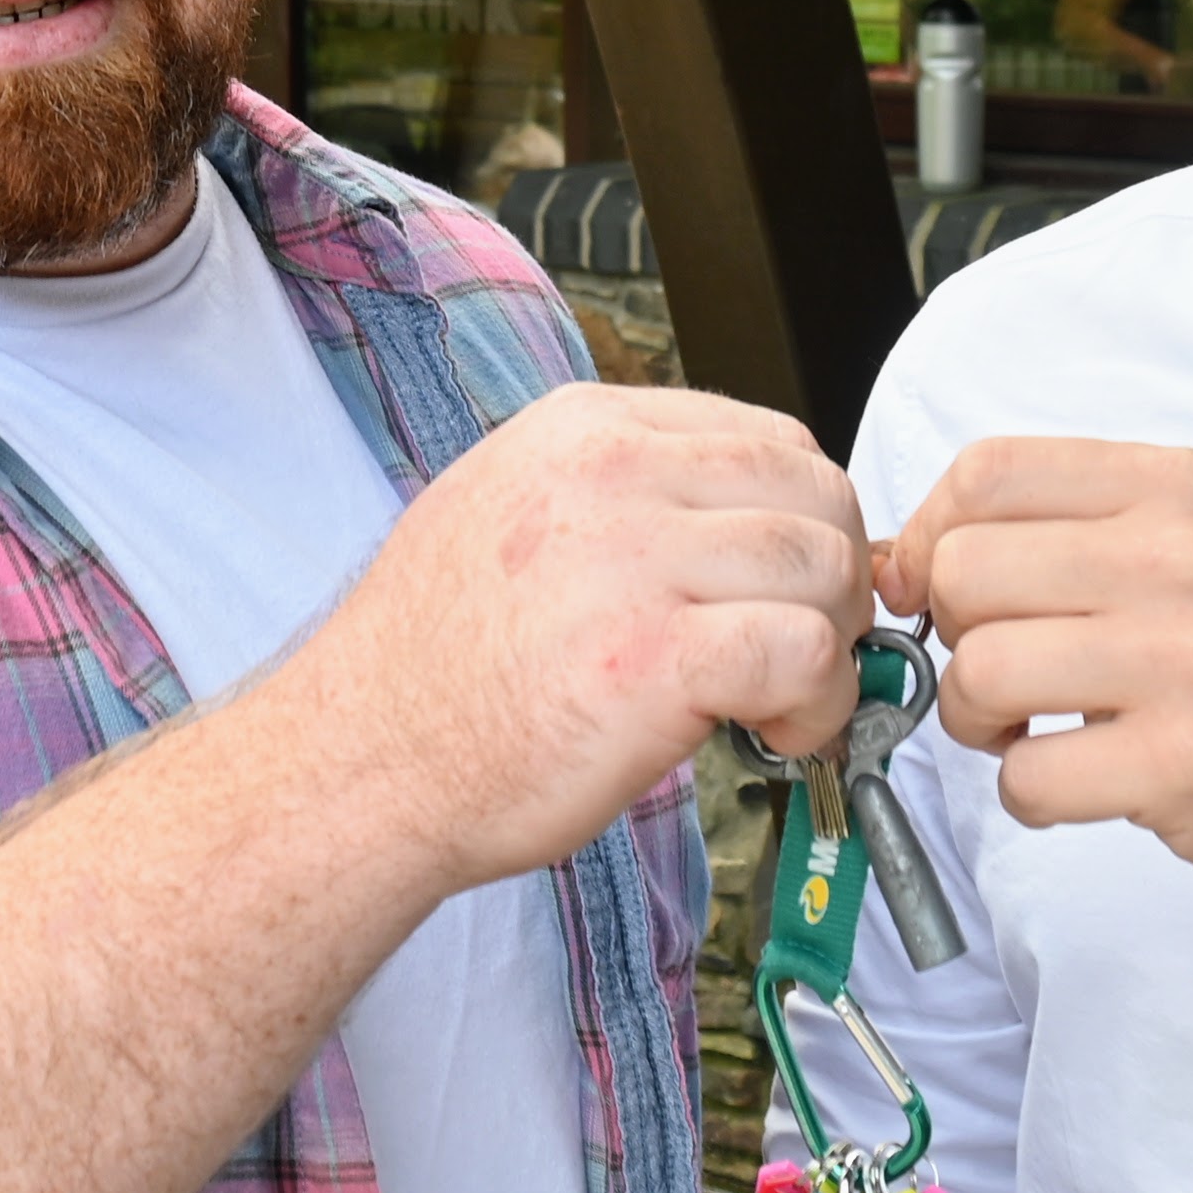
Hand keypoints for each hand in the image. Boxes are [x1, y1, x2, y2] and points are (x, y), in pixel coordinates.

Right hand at [276, 382, 869, 888]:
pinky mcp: (657, 656)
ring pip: (824, 567)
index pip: (768, 437)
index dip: (799, 522)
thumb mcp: (507, 512)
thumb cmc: (434, 668)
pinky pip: (808, 653)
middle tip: (801, 650)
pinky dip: (822, 703)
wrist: (360, 765)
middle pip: (815, 492)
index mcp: (582, 428)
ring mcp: (632, 558)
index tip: (780, 590)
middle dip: (832, 580)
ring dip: (832, 647)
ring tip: (784, 701)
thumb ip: (620, 492)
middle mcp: (610, 472)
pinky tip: (779, 733)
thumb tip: (736, 515)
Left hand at [883, 437, 1192, 910]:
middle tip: (1009, 673)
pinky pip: (1026, 778)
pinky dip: (1030, 795)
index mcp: (1175, 487)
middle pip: (963, 571)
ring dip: (981, 721)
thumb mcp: (1183, 542)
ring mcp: (1189, 660)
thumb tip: (889, 558)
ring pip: (979, 671)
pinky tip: (1082, 784)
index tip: (941, 588)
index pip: (986, 472)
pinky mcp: (1186, 764)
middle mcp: (1184, 557)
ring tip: (1038, 731)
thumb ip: (1051, 531)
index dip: (931, 535)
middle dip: (955, 636)